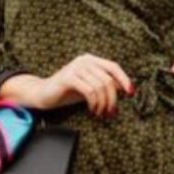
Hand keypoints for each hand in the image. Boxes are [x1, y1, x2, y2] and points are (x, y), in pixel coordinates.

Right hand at [6, 54, 133, 116]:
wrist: (42, 94)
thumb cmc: (67, 92)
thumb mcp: (90, 87)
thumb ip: (105, 85)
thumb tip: (126, 90)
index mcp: (90, 60)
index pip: (114, 67)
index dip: (124, 80)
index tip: (131, 94)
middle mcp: (84, 60)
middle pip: (108, 80)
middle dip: (112, 100)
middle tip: (110, 113)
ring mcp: (75, 68)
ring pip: (100, 87)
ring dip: (103, 104)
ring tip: (100, 113)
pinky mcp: (68, 78)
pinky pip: (89, 91)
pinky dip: (94, 103)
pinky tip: (92, 110)